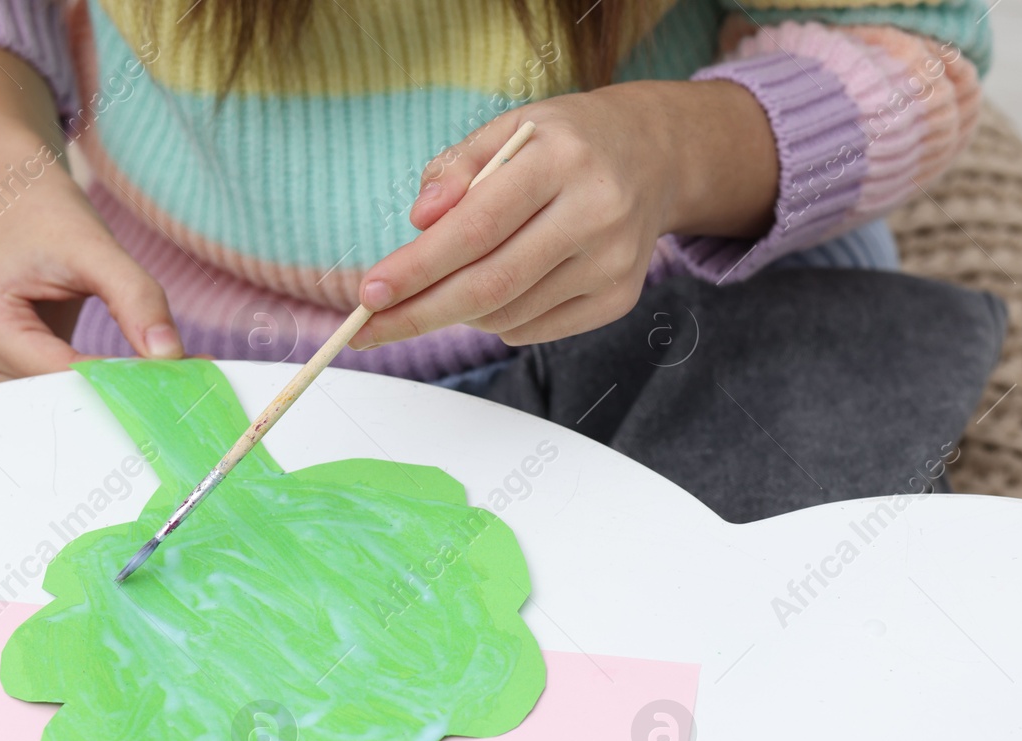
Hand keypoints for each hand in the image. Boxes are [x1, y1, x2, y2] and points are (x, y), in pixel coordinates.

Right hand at [0, 172, 180, 386]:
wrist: (16, 203)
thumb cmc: (46, 218)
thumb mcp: (94, 248)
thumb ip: (136, 298)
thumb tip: (170, 354)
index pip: (65, 376)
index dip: (124, 382)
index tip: (180, 381)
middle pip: (61, 399)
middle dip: (123, 393)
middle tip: (186, 382)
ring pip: (65, 405)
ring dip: (117, 396)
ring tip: (168, 377)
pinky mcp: (15, 379)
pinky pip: (63, 397)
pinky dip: (104, 389)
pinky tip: (141, 377)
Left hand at [351, 79, 777, 349]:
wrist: (653, 157)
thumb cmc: (564, 144)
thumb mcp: (509, 129)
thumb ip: (457, 168)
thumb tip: (419, 222)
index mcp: (562, 159)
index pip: (478, 226)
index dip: (418, 266)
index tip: (370, 293)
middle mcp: (596, 212)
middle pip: (491, 284)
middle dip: (420, 312)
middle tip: (367, 328)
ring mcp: (613, 261)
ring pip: (507, 313)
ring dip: (458, 311)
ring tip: (444, 286)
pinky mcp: (620, 298)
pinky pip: (532, 330)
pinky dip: (496, 320)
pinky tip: (497, 290)